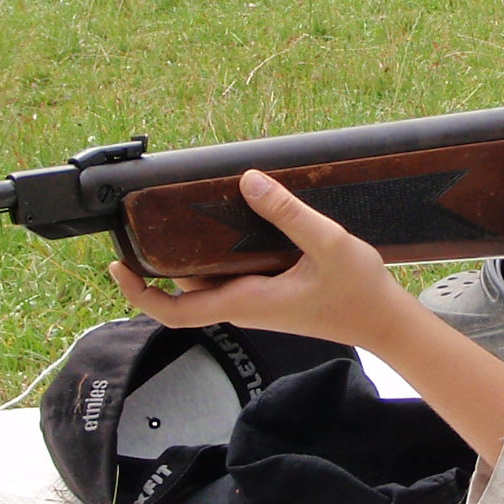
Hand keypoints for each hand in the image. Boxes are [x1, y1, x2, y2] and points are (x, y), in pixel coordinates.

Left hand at [110, 169, 415, 349]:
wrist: (385, 321)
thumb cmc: (359, 292)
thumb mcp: (328, 244)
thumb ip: (288, 213)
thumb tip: (248, 182)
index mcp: (247, 301)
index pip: (176, 311)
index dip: (139, 293)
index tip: (118, 268)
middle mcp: (244, 305)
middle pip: (183, 291)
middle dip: (156, 264)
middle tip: (140, 223)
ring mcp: (255, 301)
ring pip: (205, 282)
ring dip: (185, 257)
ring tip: (174, 215)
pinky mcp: (268, 294)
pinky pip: (226, 277)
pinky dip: (211, 256)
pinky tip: (218, 226)